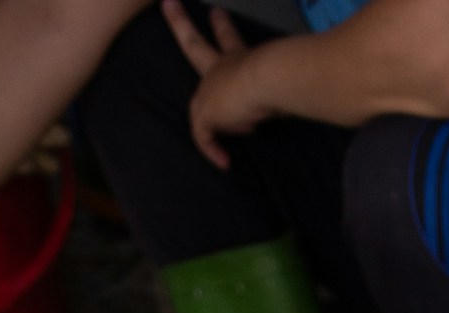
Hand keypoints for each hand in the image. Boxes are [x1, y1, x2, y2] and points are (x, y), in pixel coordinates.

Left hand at [164, 1, 270, 168]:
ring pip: (199, 107)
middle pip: (194, 45)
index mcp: (238, 58)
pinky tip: (224, 161)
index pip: (227, 40)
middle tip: (169, 3)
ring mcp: (210, 89)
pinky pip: (203, 136)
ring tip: (223, 152)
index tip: (216, 12)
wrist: (268, 77)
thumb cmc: (279, 73)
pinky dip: (212, 150)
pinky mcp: (206, 114)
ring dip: (210, 128)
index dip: (222, 27)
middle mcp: (220, 69)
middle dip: (180, 23)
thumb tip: (271, 110)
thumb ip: (272, 89)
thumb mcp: (277, 80)